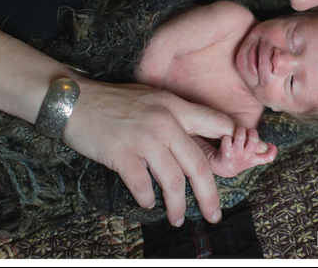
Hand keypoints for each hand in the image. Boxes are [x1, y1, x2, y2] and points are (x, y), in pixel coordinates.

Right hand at [61, 80, 235, 226]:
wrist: (74, 99)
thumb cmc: (112, 101)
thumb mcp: (151, 99)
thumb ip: (174, 116)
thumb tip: (195, 141)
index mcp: (175, 106)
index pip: (216, 123)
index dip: (235, 144)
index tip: (244, 162)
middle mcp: (164, 121)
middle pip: (199, 164)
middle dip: (210, 195)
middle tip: (214, 214)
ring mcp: (143, 137)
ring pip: (172, 180)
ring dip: (176, 205)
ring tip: (176, 217)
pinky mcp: (121, 153)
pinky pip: (142, 185)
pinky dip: (146, 198)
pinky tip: (147, 202)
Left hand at [197, 126, 277, 178]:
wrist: (221, 169)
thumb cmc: (238, 158)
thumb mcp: (249, 158)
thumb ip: (258, 151)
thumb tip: (267, 145)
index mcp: (254, 159)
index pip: (268, 157)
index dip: (272, 149)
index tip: (269, 143)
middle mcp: (247, 158)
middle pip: (254, 140)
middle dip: (251, 131)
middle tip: (248, 130)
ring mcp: (236, 155)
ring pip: (241, 136)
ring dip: (239, 129)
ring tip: (238, 130)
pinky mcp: (225, 153)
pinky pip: (227, 138)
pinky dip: (226, 136)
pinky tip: (226, 139)